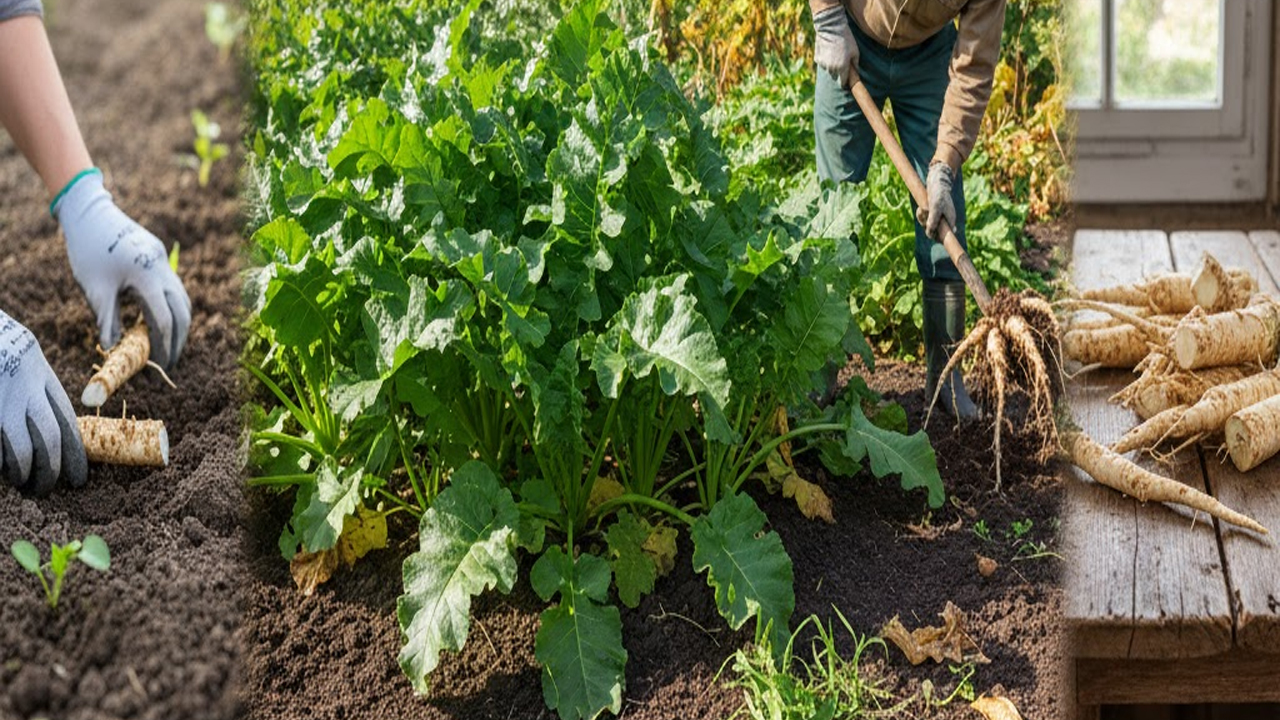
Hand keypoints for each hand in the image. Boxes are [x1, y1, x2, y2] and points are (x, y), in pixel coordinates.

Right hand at [0, 310, 86, 494]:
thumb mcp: (25, 363)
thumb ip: (38, 394)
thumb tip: (52, 438)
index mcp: (41, 377)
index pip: (67, 423)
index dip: (75, 456)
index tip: (78, 480)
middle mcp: (24, 389)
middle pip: (49, 439)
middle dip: (50, 469)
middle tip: (45, 488)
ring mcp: (1, 401)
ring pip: (21, 449)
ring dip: (22, 472)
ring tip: (20, 480)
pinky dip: (0, 463)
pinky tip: (0, 468)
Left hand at [54, 170, 190, 369]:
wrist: (90, 213)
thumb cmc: (88, 251)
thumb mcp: (94, 288)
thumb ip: (107, 319)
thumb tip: (112, 348)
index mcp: (146, 276)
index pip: (164, 319)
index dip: (163, 345)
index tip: (158, 364)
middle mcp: (162, 269)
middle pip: (183, 312)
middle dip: (179, 339)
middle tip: (169, 360)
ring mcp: (164, 262)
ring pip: (183, 299)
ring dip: (180, 324)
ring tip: (169, 344)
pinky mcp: (159, 257)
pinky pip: (175, 288)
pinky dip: (173, 307)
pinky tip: (161, 319)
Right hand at [813, 5, 858, 87]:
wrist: (831, 27)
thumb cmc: (846, 38)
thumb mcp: (855, 51)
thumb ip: (856, 64)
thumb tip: (856, 72)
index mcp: (842, 68)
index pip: (843, 82)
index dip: (846, 81)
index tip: (847, 79)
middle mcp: (832, 69)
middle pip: (835, 76)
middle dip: (839, 72)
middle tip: (842, 62)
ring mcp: (823, 64)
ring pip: (828, 70)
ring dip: (832, 66)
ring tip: (835, 55)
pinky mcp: (817, 59)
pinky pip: (823, 64)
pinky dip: (825, 60)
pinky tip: (829, 51)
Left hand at [925, 162, 955, 239]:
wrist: (937, 181)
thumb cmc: (938, 194)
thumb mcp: (935, 208)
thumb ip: (933, 221)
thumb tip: (930, 234)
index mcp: (950, 222)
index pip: (943, 238)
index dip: (937, 239)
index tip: (931, 235)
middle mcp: (945, 221)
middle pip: (933, 232)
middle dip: (925, 224)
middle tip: (923, 212)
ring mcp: (939, 217)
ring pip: (927, 225)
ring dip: (922, 218)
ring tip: (921, 208)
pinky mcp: (934, 213)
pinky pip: (925, 218)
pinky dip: (921, 214)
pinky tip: (921, 208)